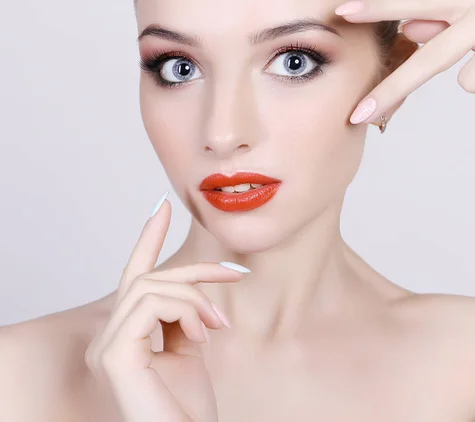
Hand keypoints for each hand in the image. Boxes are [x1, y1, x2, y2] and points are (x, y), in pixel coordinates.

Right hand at [84, 193, 246, 421]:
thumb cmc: (188, 407)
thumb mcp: (190, 348)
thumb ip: (184, 316)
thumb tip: (192, 289)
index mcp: (125, 337)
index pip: (134, 279)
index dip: (147, 239)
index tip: (162, 206)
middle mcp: (108, 340)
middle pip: (147, 279)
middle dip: (195, 272)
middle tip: (235, 275)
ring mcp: (106, 348)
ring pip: (150, 287)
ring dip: (194, 298)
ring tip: (217, 326)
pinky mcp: (113, 356)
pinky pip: (150, 305)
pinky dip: (184, 311)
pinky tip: (203, 335)